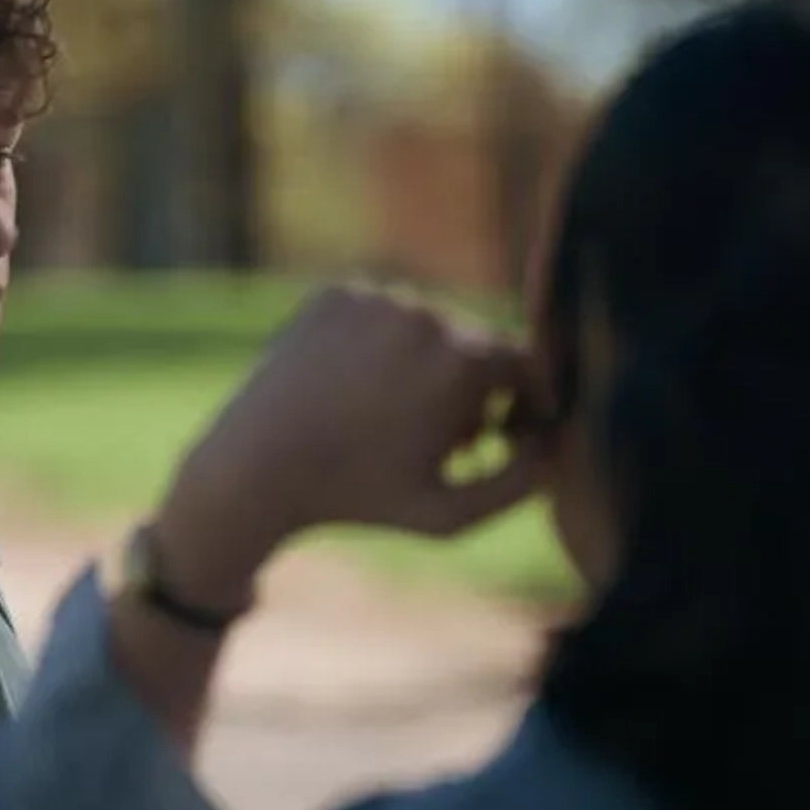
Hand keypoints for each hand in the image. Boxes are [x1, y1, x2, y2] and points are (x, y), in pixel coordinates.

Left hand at [163, 285, 548, 563]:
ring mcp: (376, 296)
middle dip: (473, 388)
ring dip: (426, 364)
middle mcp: (424, 313)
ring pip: (427, 326)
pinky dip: (380, 346)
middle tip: (445, 439)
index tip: (506, 437)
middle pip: (476, 344)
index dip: (527, 403)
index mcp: (463, 360)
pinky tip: (353, 389)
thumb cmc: (358, 499)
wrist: (255, 466)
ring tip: (394, 416)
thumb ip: (522, 483)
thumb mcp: (450, 515)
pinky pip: (381, 315)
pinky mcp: (335, 293)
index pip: (528, 365)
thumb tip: (554, 443)